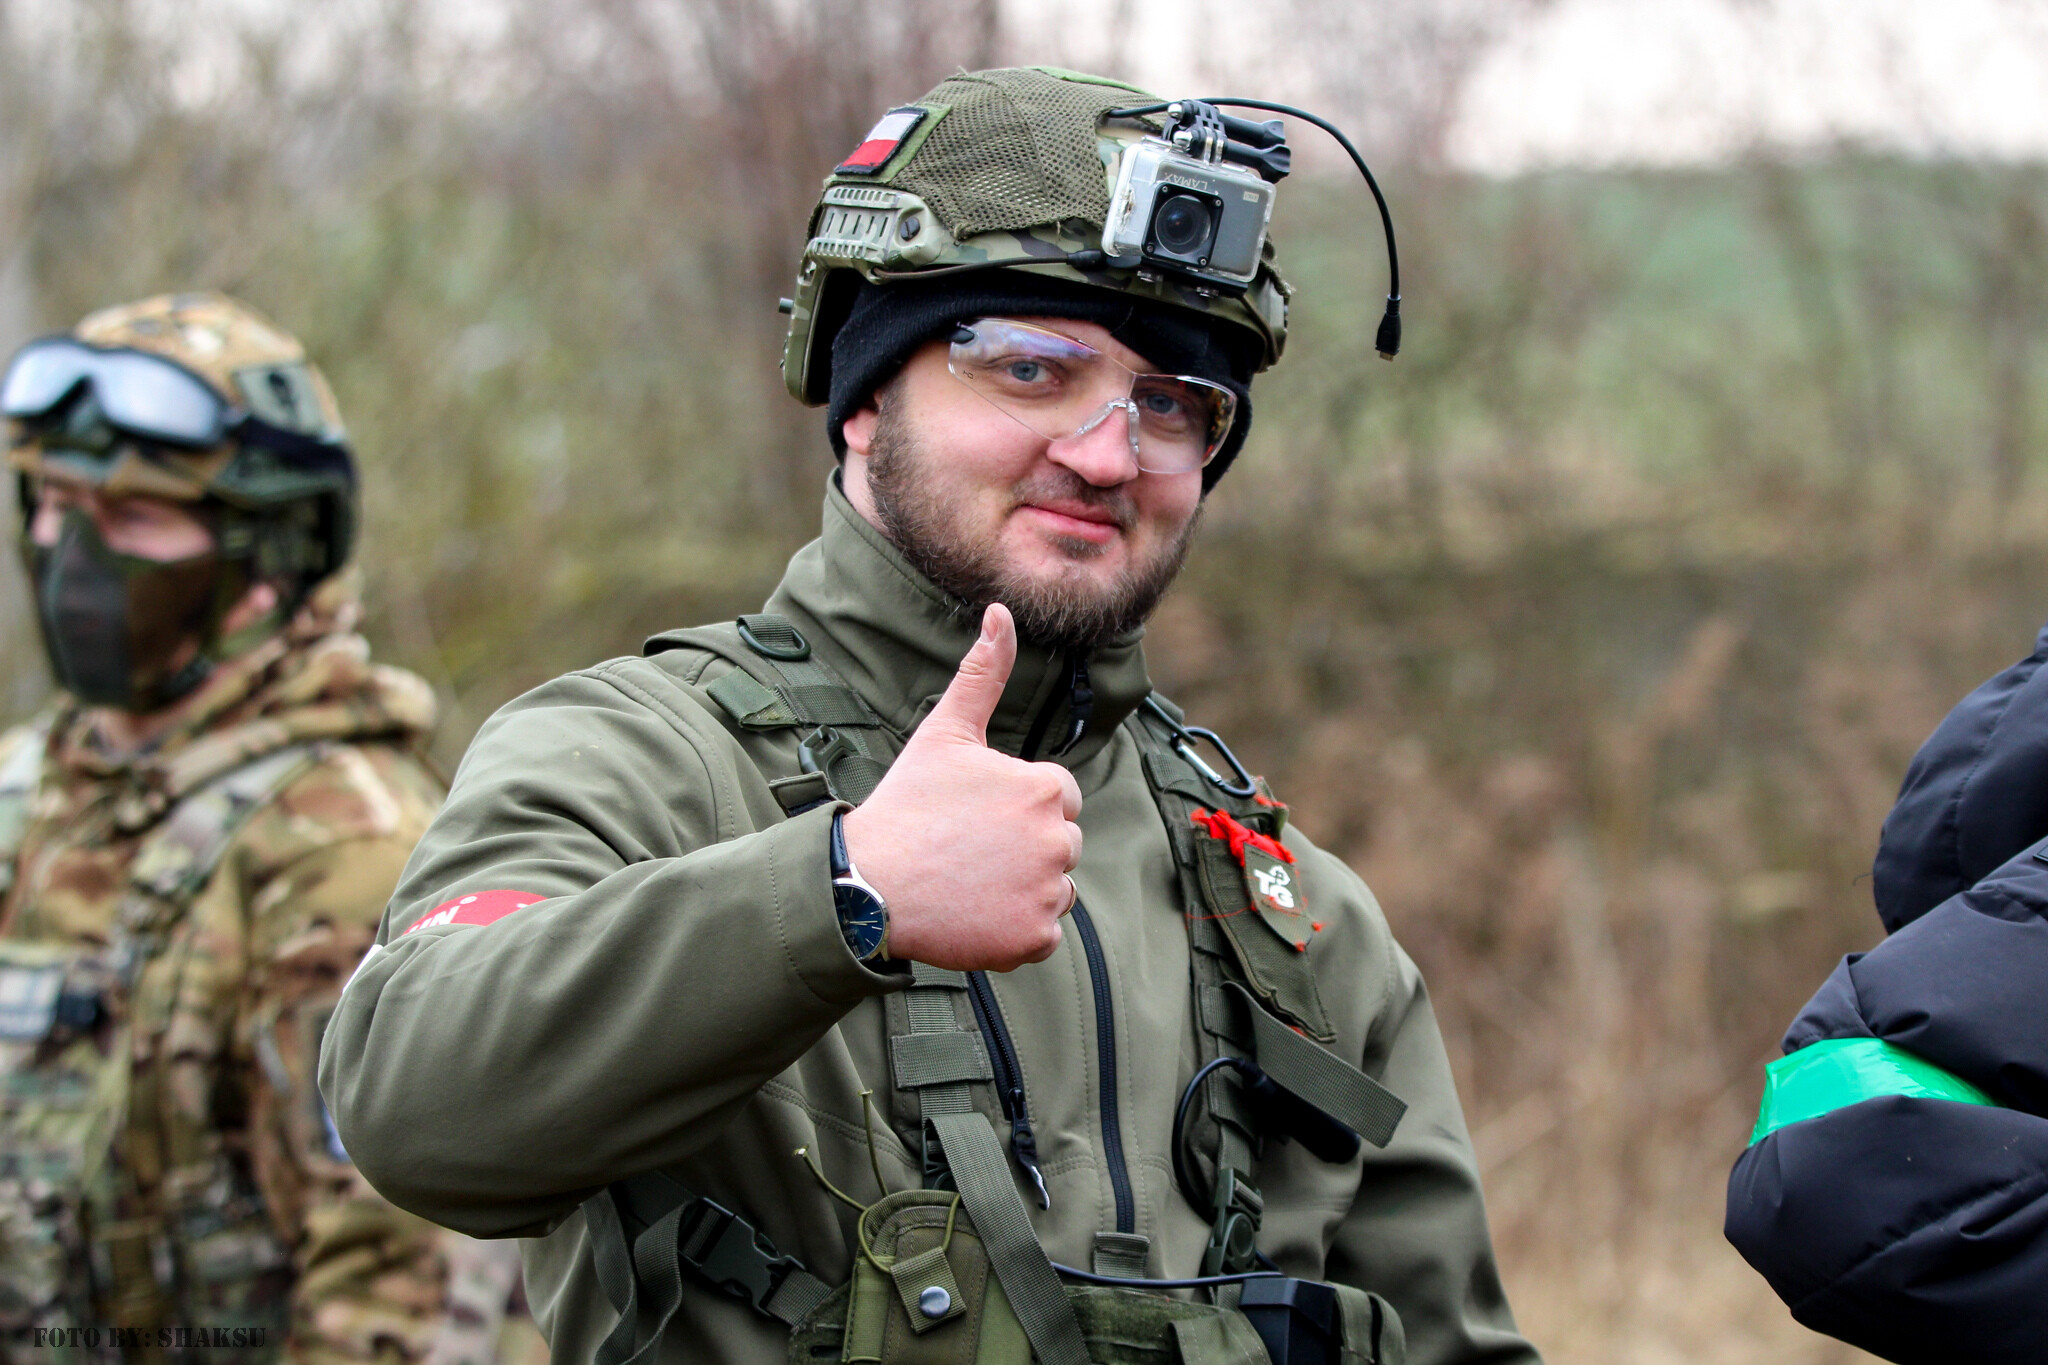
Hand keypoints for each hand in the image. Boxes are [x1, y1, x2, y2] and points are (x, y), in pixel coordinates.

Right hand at [841, 604, 1082, 971]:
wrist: (868, 884)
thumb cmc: (906, 805)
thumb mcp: (944, 731)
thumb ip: (982, 673)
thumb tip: (1001, 612)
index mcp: (1044, 787)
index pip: (1058, 797)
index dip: (1017, 806)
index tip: (975, 816)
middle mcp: (1057, 840)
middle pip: (1060, 844)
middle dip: (1023, 848)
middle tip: (967, 850)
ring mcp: (1048, 892)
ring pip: (1054, 889)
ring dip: (1022, 889)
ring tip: (967, 881)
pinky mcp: (1033, 938)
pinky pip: (1041, 933)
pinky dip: (1013, 930)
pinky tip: (972, 913)